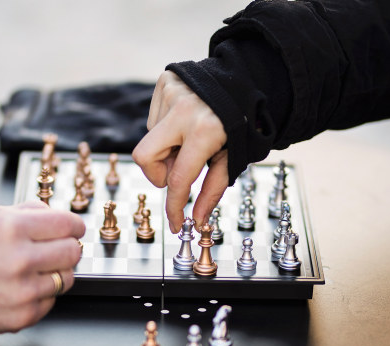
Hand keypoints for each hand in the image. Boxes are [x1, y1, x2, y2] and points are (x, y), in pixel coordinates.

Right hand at [0, 201, 84, 333]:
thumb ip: (28, 211)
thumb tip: (58, 215)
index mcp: (13, 228)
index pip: (68, 224)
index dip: (75, 226)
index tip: (74, 230)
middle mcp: (20, 258)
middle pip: (73, 252)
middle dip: (68, 248)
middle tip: (56, 250)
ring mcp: (23, 290)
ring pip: (67, 278)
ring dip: (56, 273)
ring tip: (34, 271)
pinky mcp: (23, 315)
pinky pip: (51, 301)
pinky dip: (42, 295)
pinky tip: (22, 288)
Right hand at [133, 70, 228, 232]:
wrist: (245, 80)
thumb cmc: (241, 122)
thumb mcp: (232, 157)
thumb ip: (212, 189)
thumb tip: (196, 220)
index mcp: (205, 130)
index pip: (178, 178)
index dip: (174, 206)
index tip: (175, 222)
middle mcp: (184, 110)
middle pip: (145, 157)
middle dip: (157, 172)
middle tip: (177, 171)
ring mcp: (171, 93)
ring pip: (150, 138)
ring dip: (167, 146)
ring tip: (191, 137)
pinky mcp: (164, 82)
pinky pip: (153, 119)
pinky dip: (166, 128)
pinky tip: (184, 122)